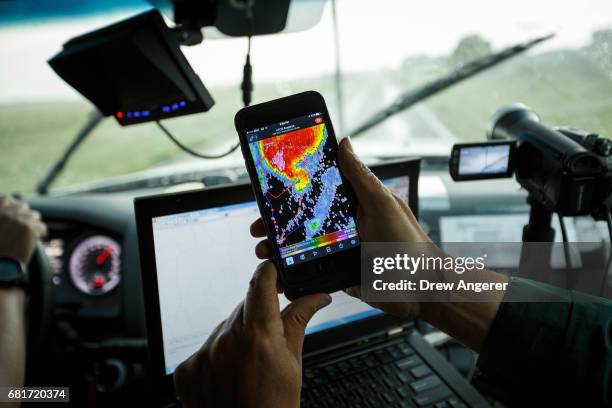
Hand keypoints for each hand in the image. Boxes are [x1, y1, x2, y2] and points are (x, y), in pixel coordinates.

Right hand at [0, 196, 46, 265]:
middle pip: (22, 206)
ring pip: (34, 215)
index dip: (11, 205)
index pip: (5, 199)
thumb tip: (9, 204)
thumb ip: (2, 217)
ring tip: (31, 232)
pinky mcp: (30, 228)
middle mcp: (6, 212)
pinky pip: (42, 226)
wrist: (0, 265)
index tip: (14, 213)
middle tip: (23, 225)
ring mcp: (19, 218)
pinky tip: (39, 238)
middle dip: (23, 215)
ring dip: (33, 223)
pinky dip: (41, 233)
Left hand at [173, 261, 330, 407]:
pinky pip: (205, 348)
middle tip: (267, 338)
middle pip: (242, 307)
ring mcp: (204, 355)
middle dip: (256, 314)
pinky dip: (217, 355)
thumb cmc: (273, 407)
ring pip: (224, 327)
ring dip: (236, 335)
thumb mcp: (292, 363)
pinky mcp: (187, 369)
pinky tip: (229, 374)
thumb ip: (298, 321)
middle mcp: (227, 340)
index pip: (260, 284)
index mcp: (259, 336)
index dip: (268, 272)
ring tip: (247, 364)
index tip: (272, 270)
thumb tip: (317, 297)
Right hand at [250, 138, 432, 318]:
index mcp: (354, 204)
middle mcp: (345, 225)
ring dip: (280, 249)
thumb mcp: (383, 203)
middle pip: (304, 220)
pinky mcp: (340, 273)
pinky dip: (293, 272)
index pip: (317, 192)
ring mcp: (341, 250)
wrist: (421, 287)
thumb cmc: (408, 243)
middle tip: (260, 227)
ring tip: (265, 251)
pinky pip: (312, 270)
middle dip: (278, 223)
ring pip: (303, 246)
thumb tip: (344, 143)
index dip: (293, 193)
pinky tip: (278, 275)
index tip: (271, 193)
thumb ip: (361, 177)